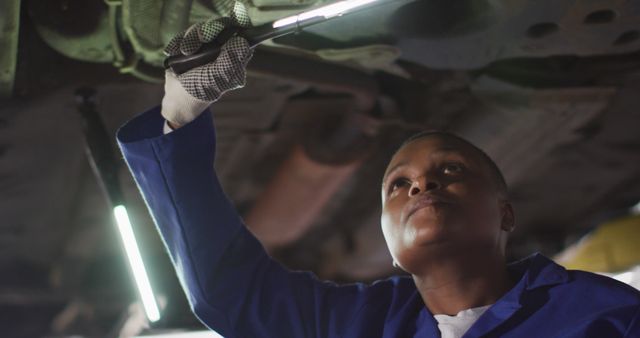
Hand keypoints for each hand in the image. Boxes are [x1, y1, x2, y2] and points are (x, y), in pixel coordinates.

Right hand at [161, 1, 252, 127]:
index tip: (236, 16)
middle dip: (209, 31)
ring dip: (191, 38)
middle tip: (200, 40)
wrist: (177, 97)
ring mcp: (208, 45)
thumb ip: (229, 62)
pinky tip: (173, 51)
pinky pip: (187, 33)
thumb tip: (242, 42)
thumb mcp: (216, 80)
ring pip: (204, 28)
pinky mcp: (192, 43)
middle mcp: (224, 49)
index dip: (241, 24)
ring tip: (184, 52)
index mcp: (236, 58)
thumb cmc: (201, 92)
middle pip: (222, 27)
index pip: (244, 36)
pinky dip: (179, 40)